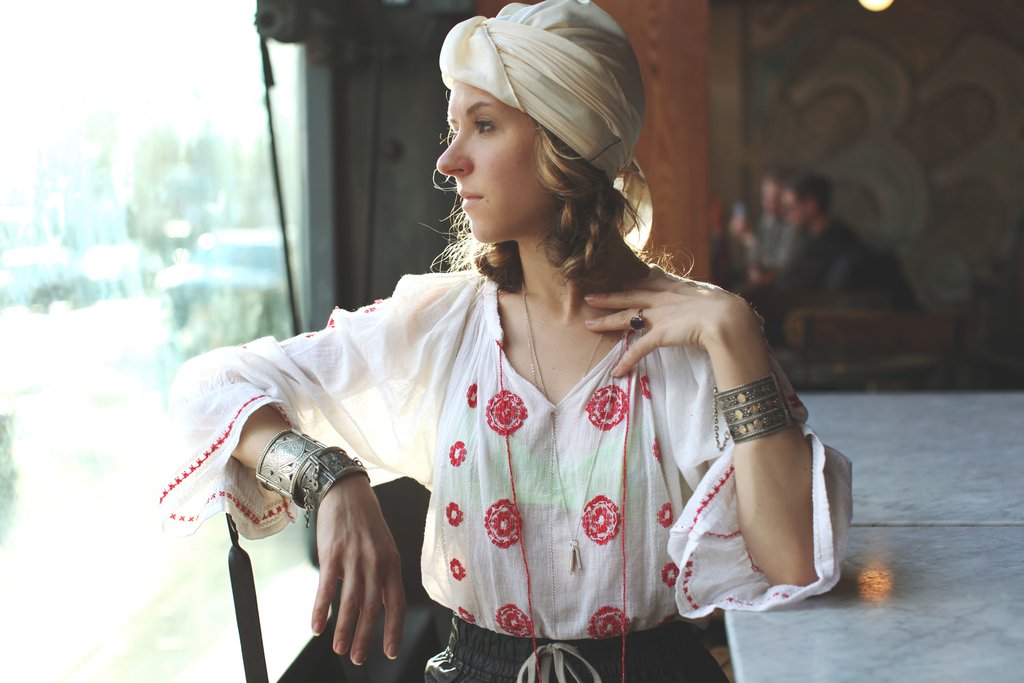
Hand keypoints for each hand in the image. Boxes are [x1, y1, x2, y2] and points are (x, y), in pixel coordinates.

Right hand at [311, 475, 405, 664]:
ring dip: (344, 630)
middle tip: (359, 658)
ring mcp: (354, 559)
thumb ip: (383, 575)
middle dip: (366, 637)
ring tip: (340, 648)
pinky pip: (326, 588)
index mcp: (392, 562)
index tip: (391, 650)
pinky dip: (321, 610)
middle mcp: (375, 563)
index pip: (397, 603)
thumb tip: (378, 605)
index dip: (394, 629)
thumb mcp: (384, 547)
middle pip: (372, 608)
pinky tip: (317, 625)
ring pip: (350, 602)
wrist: (346, 492)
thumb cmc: (366, 521)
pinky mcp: (332, 554)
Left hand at [585, 277, 762, 377]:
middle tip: (589, 296)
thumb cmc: (730, 310)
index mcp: (678, 288)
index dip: (633, 281)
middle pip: (629, 295)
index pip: (650, 281)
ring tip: (588, 324)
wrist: (729, 319)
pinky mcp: (660, 333)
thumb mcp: (717, 297)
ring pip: (625, 316)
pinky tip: (616, 371)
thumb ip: (709, 299)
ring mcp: (660, 315)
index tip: (621, 279)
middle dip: (608, 296)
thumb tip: (716, 301)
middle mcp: (665, 298)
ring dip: (605, 321)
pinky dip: (626, 361)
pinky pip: (638, 349)